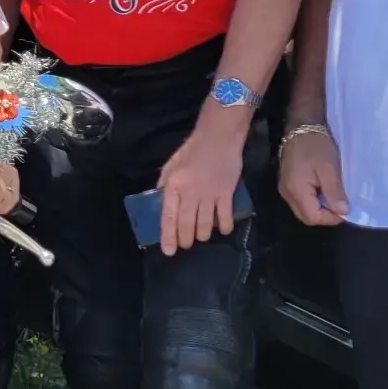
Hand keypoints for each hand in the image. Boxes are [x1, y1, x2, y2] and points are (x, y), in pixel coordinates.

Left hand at [155, 118, 246, 255]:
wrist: (218, 137)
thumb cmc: (192, 150)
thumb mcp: (171, 165)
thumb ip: (165, 185)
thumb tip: (160, 203)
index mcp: (174, 185)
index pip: (168, 217)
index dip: (168, 236)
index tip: (169, 251)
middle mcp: (190, 193)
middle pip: (187, 224)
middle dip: (185, 239)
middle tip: (186, 245)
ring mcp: (210, 194)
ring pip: (205, 224)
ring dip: (203, 234)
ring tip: (201, 237)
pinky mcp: (227, 193)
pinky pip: (225, 216)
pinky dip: (224, 226)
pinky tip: (222, 229)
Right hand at [278, 129, 348, 227]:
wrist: (301, 127)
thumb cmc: (317, 146)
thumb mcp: (330, 169)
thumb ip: (335, 192)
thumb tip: (343, 212)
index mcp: (296, 191)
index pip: (313, 217)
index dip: (331, 218)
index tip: (346, 209)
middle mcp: (287, 193)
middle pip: (306, 216)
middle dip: (325, 215)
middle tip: (340, 205)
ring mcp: (285, 189)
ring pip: (303, 210)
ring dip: (319, 208)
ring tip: (333, 197)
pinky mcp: (287, 184)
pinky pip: (300, 201)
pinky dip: (313, 201)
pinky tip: (323, 190)